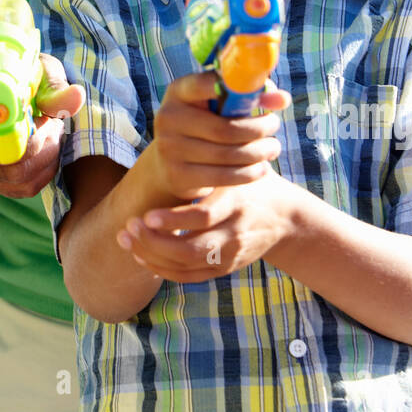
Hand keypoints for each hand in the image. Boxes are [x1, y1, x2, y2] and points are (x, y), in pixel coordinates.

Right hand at [0, 54, 84, 198]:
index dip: (3, 115)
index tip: (32, 108)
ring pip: (12, 176)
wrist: (10, 96)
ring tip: (54, 132)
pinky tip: (52, 150)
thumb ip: (52, 85)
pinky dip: (45, 171)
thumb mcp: (37, 71)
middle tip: (53, 123)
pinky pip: (21, 188)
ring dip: (44, 157)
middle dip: (34, 142)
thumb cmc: (20, 78)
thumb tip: (75, 98)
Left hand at [117, 167, 297, 281]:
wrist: (286, 217)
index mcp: (235, 203)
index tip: (146, 214)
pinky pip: (190, 277)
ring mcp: (230, 255)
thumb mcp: (239, 165)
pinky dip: (163, 269)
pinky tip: (141, 255)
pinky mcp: (225, 268)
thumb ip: (213, 157)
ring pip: (186, 267)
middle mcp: (233, 233)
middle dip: (154, 242)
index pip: (202, 217)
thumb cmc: (252, 182)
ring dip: (152, 255)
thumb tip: (177, 135)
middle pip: (190, 250)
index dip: (172, 220)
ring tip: (126, 238)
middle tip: (128, 226)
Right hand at [140, 72, 288, 201]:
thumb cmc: (204, 126)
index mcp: (178, 92)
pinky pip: (224, 176)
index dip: (238, 89)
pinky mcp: (178, 175)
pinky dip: (250, 173)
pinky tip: (262, 168)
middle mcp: (168, 117)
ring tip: (273, 148)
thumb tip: (281, 98)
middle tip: (275, 126)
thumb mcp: (216, 106)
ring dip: (259, 152)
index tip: (264, 96)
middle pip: (226, 127)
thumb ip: (247, 96)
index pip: (206, 83)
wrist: (169, 165)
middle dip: (259, 128)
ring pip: (229, 154)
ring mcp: (169, 148)